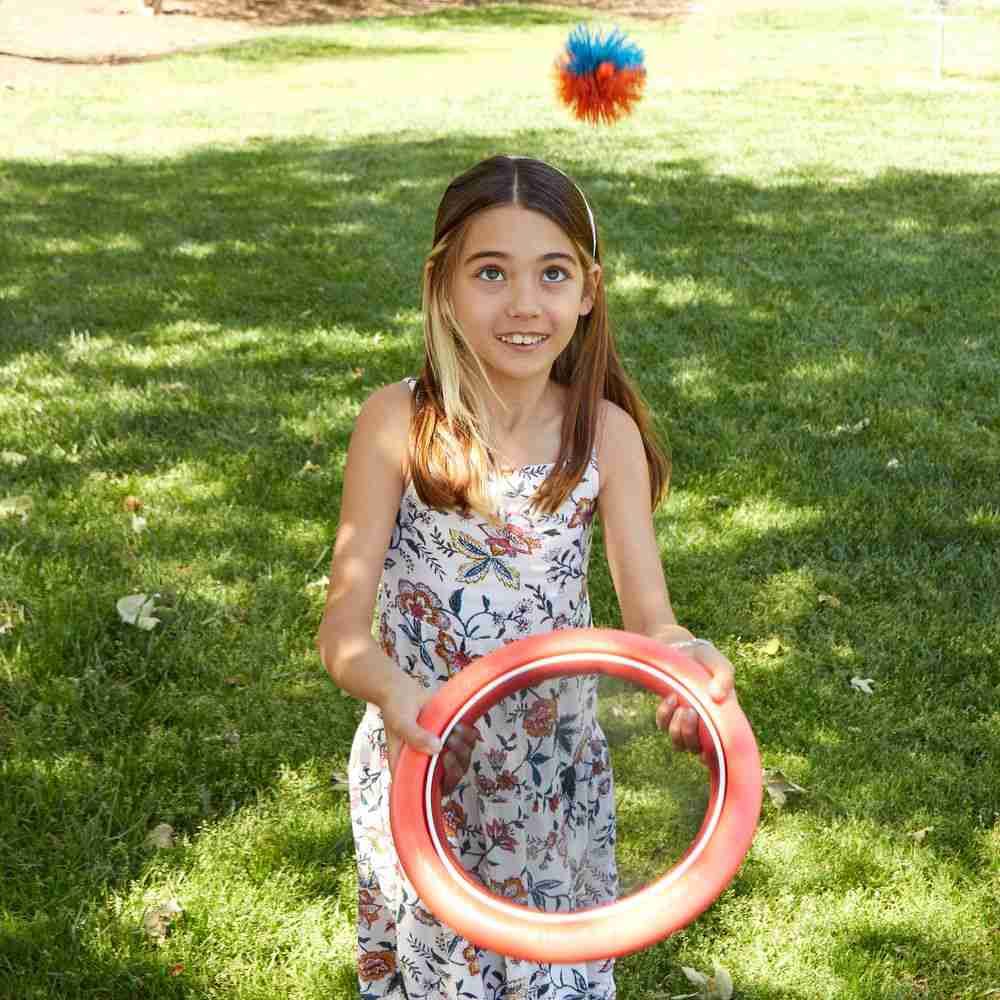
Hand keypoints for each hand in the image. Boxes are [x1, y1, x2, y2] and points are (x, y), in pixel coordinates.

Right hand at [380, 674, 478, 794]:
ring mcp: (439, 752)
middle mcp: (426, 764)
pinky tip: (461, 725)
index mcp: (409, 768)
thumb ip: (416, 737)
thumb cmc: (396, 709)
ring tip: (455, 728)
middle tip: (451, 739)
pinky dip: (470, 736)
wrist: (403, 691)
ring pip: (462, 761)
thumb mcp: (401, 723)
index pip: (430, 790)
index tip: (444, 758)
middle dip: (457, 760)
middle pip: (452, 777)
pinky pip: (467, 744)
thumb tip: (437, 748)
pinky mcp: (450, 738)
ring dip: (464, 747)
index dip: (444, 781)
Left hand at [655, 641, 734, 761]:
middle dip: (691, 734)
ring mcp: (685, 722)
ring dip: (678, 730)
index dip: (715, 754)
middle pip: (696, 749)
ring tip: (681, 706)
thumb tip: (718, 697)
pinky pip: (663, 726)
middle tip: (690, 711)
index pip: (722, 748)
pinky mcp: (668, 715)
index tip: (708, 740)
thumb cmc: (703, 657)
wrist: (678, 648)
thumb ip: (724, 676)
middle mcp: (704, 725)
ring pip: (679, 744)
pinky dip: (665, 716)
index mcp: (722, 718)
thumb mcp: (717, 662)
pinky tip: (671, 698)